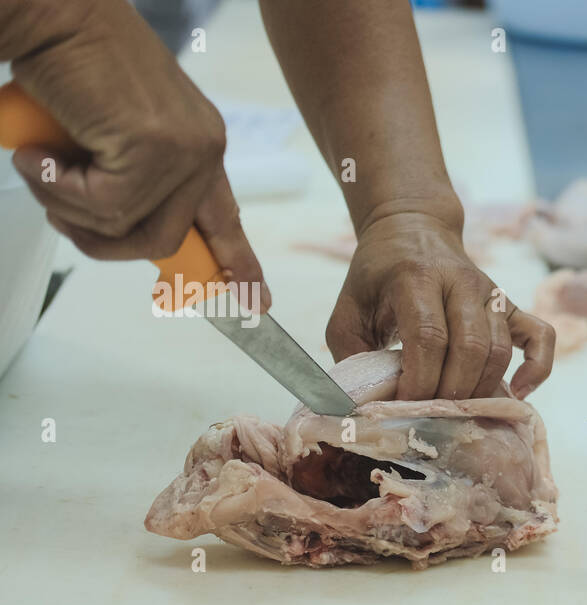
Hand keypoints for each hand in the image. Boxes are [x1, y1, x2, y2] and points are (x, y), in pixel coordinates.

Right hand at [5, 0, 266, 302]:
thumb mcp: (110, 134)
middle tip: (60, 217)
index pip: (224, 217)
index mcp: (199, 144)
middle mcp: (203, 149)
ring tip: (39, 164)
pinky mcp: (156, 148)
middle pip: (167, 241)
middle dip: (104, 244)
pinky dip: (57, 186)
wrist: (50, 13)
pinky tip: (36, 152)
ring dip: (67, 207)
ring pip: (126, 228)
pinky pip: (103, 206)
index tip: (256, 300)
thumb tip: (121, 228)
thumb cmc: (67, 65)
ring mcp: (185, 149)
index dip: (237, 262)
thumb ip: (129, 179)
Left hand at [325, 211, 555, 399]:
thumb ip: (351, 354)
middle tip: (432, 412)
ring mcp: (492, 293)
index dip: (419, 380)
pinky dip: (537, 369)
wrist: (411, 229)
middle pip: (470, 347)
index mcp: (416, 278)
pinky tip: (516, 392)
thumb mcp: (347, 310)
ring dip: (481, 388)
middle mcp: (461, 282)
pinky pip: (541, 337)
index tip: (404, 405)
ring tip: (458, 409)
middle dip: (451, 391)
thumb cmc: (376, 278)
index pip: (429, 336)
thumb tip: (366, 405)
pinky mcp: (511, 305)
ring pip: (500, 349)